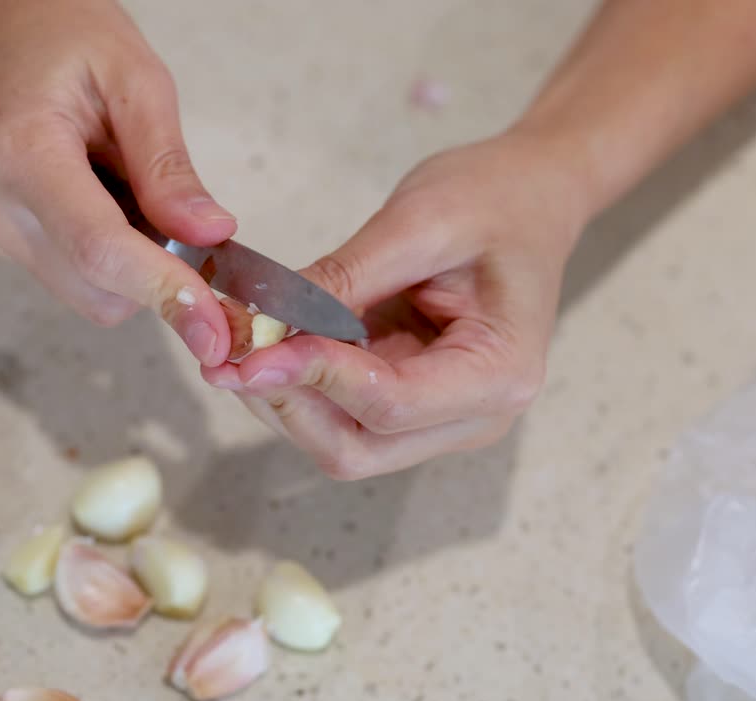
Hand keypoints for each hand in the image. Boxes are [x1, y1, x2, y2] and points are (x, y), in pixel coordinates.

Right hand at [0, 0, 235, 364]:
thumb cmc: (60, 33)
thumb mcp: (135, 77)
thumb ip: (169, 164)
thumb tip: (209, 235)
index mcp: (21, 152)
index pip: (98, 249)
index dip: (162, 291)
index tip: (212, 326)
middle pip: (97, 286)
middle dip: (154, 269)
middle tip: (175, 207)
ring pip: (87, 291)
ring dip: (128, 260)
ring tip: (122, 181)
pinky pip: (70, 274)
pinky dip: (102, 252)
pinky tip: (98, 193)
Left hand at [202, 134, 589, 479]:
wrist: (529, 198)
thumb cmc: (493, 200)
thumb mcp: (419, 222)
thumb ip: (345, 279)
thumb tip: (268, 322)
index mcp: (500, 373)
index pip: (389, 404)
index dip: (312, 379)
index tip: (249, 350)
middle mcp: (473, 416)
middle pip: (357, 447)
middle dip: (286, 403)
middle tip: (226, 353)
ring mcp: (439, 418)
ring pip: (340, 440)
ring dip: (281, 399)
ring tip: (234, 342)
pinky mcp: (408, 403)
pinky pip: (339, 413)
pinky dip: (296, 383)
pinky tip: (264, 343)